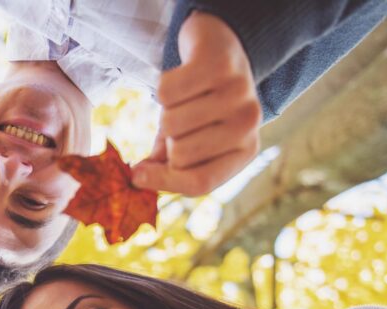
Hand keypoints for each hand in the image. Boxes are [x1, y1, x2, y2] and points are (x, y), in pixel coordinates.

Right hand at [133, 11, 260, 195]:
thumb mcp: (190, 137)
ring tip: (183, 97)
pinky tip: (181, 76)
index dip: (163, 182)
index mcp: (245, 150)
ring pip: (170, 123)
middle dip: (167, 139)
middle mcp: (248, 124)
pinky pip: (166, 92)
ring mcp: (238, 93)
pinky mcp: (219, 64)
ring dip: (165, 110)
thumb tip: (138, 178)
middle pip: (180, 154)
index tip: (137, 176)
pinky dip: (163, 84)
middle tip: (180, 118)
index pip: (199, 182)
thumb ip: (167, 164)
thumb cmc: (201, 101)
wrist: (221, 46)